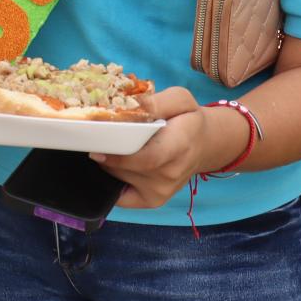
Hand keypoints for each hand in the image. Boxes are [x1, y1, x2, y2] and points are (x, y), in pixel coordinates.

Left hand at [88, 87, 235, 209]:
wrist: (204, 145)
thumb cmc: (188, 120)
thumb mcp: (180, 99)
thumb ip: (156, 101)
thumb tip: (130, 105)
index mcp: (179, 147)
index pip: (147, 158)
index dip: (119, 156)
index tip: (96, 148)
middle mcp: (170, 174)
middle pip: (126, 168)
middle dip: (107, 152)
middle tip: (99, 137)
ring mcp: (161, 192)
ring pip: (118, 177)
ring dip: (108, 163)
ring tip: (115, 146)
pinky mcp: (152, 201)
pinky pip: (120, 196)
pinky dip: (110, 180)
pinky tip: (113, 165)